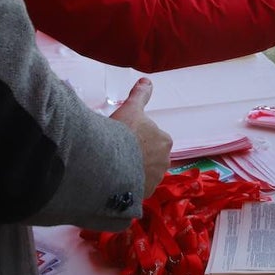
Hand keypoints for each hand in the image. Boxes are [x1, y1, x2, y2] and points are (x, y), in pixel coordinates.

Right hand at [109, 77, 171, 198]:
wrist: (109, 164)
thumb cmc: (121, 133)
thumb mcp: (130, 109)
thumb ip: (140, 95)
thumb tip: (147, 80)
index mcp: (164, 140)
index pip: (151, 139)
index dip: (136, 138)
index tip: (123, 139)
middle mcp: (165, 161)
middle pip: (149, 157)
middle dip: (137, 156)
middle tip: (117, 152)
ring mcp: (155, 179)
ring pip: (144, 173)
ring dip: (133, 171)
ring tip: (114, 168)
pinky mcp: (144, 194)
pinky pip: (137, 189)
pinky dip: (129, 186)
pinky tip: (115, 181)